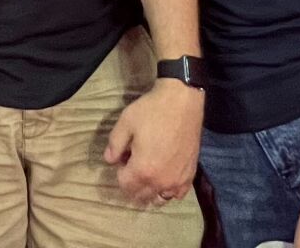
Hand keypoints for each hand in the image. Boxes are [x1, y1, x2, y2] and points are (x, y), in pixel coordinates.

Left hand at [103, 79, 201, 207]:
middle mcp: (161, 181)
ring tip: (149, 170)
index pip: (124, 185)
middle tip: (135, 162)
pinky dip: (169, 190)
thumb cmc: (152, 110)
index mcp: (143, 170)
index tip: (124, 157)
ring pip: (159, 199)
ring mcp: (177, 180)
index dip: (120, 171)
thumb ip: (114, 144)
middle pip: (141, 195)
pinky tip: (166, 175)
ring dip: (150, 190)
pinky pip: (177, 194)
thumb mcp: (126, 122)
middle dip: (133, 183)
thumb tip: (109, 160)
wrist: (182, 100)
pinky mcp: (190, 175)